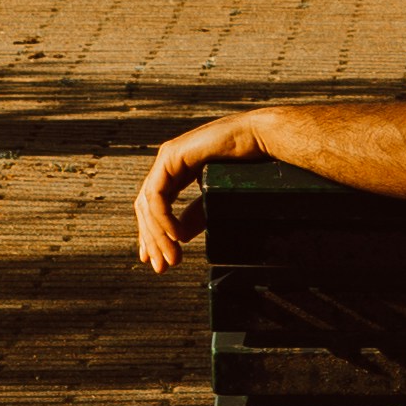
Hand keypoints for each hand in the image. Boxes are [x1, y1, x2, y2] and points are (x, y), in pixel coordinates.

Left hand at [132, 113, 254, 269]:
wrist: (260, 139)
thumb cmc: (245, 161)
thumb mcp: (214, 197)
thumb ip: (195, 214)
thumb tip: (179, 237)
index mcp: (175, 171)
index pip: (153, 207)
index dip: (152, 235)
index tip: (156, 260)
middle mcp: (167, 164)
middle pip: (146, 208)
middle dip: (152, 240)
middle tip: (161, 266)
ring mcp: (167, 158)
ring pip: (147, 203)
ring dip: (157, 233)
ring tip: (171, 256)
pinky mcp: (172, 156)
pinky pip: (157, 193)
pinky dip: (163, 217)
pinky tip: (175, 235)